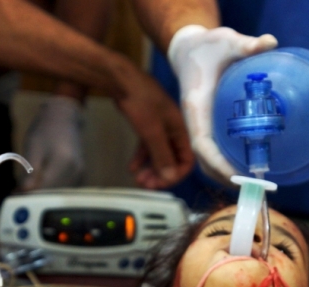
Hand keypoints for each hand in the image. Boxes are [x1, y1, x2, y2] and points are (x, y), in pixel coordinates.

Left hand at [21, 96, 85, 189]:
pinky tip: (40, 186)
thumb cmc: (46, 130)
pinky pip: (64, 190)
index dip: (29, 197)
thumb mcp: (32, 149)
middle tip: (19, 194)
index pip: (45, 190)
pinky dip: (51, 191)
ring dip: (44, 196)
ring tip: (27, 189)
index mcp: (64, 164)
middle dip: (35, 198)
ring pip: (59, 195)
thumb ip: (29, 173)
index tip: (15, 197)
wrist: (64, 119)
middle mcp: (75, 173)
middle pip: (54, 195)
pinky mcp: (80, 177)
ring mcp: (80, 175)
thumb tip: (22, 194)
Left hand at [116, 66, 193, 188]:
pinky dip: (141, 158)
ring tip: (138, 180)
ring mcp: (160, 127)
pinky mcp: (147, 124)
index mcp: (180, 130)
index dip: (175, 175)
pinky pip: (148, 146)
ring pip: (159, 154)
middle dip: (160, 174)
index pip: (186, 160)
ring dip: (150, 169)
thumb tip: (170, 177)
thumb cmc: (140, 101)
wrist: (121, 79)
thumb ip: (162, 155)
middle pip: (172, 159)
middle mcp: (173, 130)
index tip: (161, 184)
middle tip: (146, 185)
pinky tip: (132, 167)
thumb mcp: (152, 131)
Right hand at [167, 25, 277, 184]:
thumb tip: (270, 43)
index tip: (236, 175)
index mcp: (196, 107)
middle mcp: (195, 122)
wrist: (189, 49)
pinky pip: (214, 152)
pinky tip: (246, 168)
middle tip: (253, 188)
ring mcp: (200, 127)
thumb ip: (246, 44)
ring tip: (252, 186)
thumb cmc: (207, 46)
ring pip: (208, 160)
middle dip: (225, 178)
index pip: (202, 144)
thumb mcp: (225, 40)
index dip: (218, 163)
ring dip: (225, 176)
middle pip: (204, 161)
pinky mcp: (207, 127)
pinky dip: (226, 165)